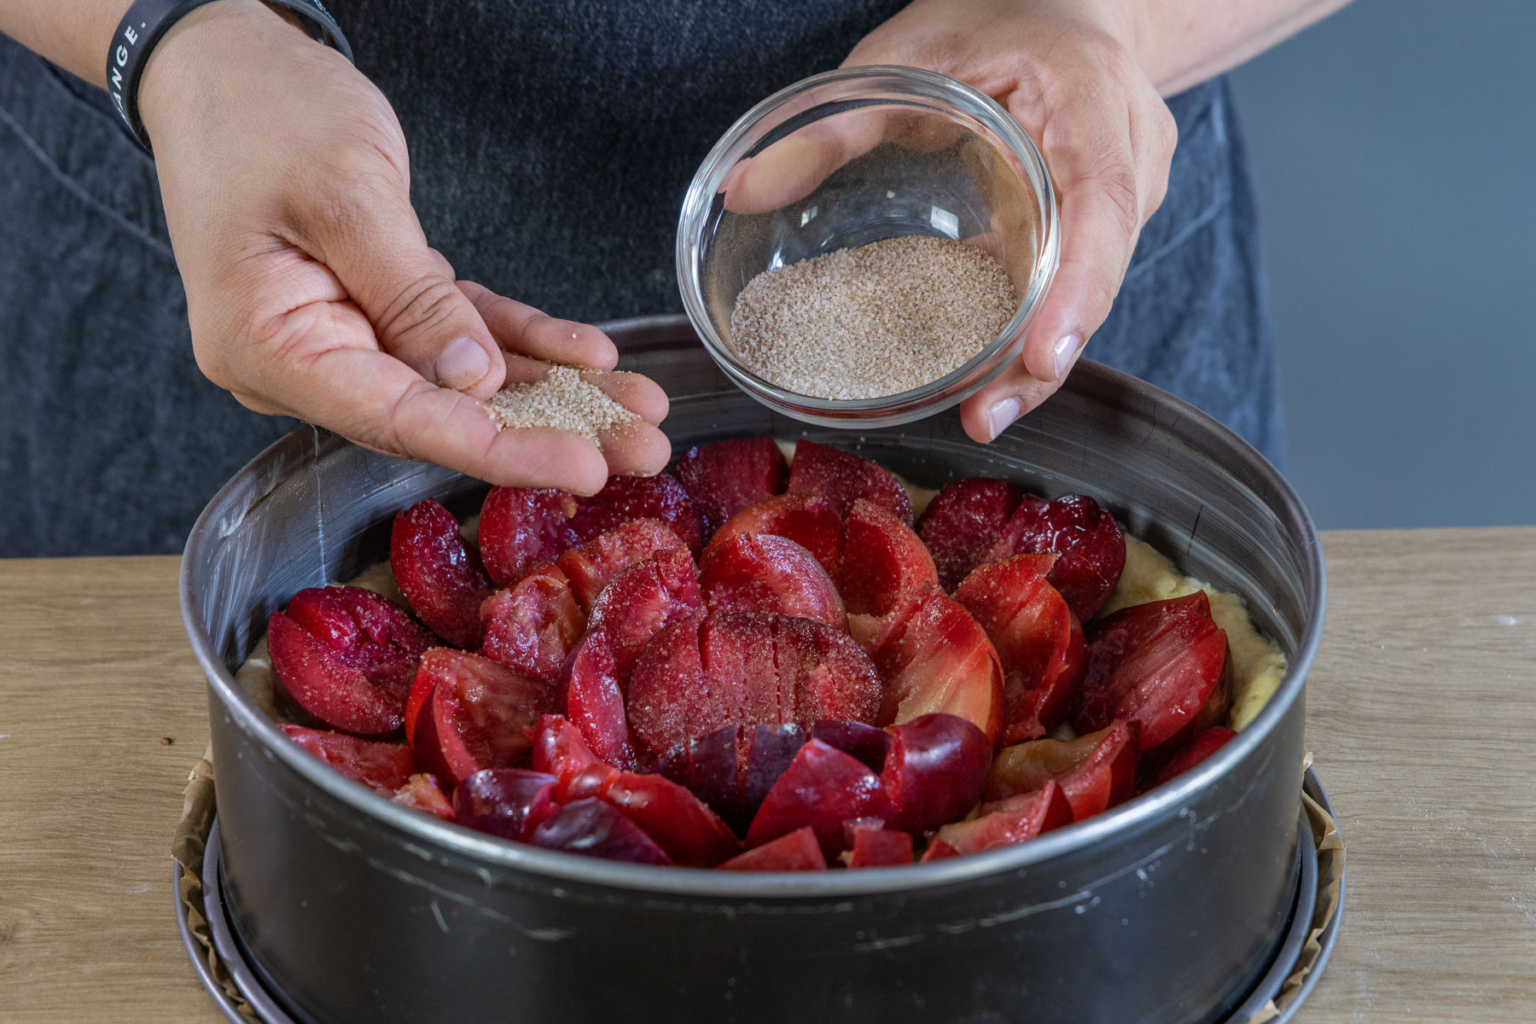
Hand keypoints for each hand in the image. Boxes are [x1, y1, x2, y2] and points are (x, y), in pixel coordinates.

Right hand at [137, 0, 668, 494]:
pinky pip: (462, 335)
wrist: (224, 59)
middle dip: (548, 434)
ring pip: (463, 383)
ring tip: (641, 413)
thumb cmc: (258, 110)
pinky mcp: (377, 306)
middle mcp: (303, 361)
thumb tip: (473, 380)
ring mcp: (341, 337)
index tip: (576, 465)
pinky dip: (524, 344)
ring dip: (556, 398)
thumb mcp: (343, 194)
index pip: (397, 418)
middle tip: (640, 451)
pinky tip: (590, 356)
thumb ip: (410, 296)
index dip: (493, 447)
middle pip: (440, 416)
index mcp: (270, 347)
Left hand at [846, 0, 1176, 441]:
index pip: (1103, 199)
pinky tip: (987, 376)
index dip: (1079, 286)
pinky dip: (1032, 328)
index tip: (1043, 353)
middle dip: (1046, 354)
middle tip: (987, 415)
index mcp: (1091, 94)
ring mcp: (1131, 188)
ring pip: (1092, 288)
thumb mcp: (910, 53)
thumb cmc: (994, 17)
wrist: (1070, 6)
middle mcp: (1128, 150)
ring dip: (1038, 358)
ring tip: (982, 413)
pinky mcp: (1106, 220)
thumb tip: (742, 190)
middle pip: (1101, 269)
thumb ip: (835, 122)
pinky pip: (1074, 281)